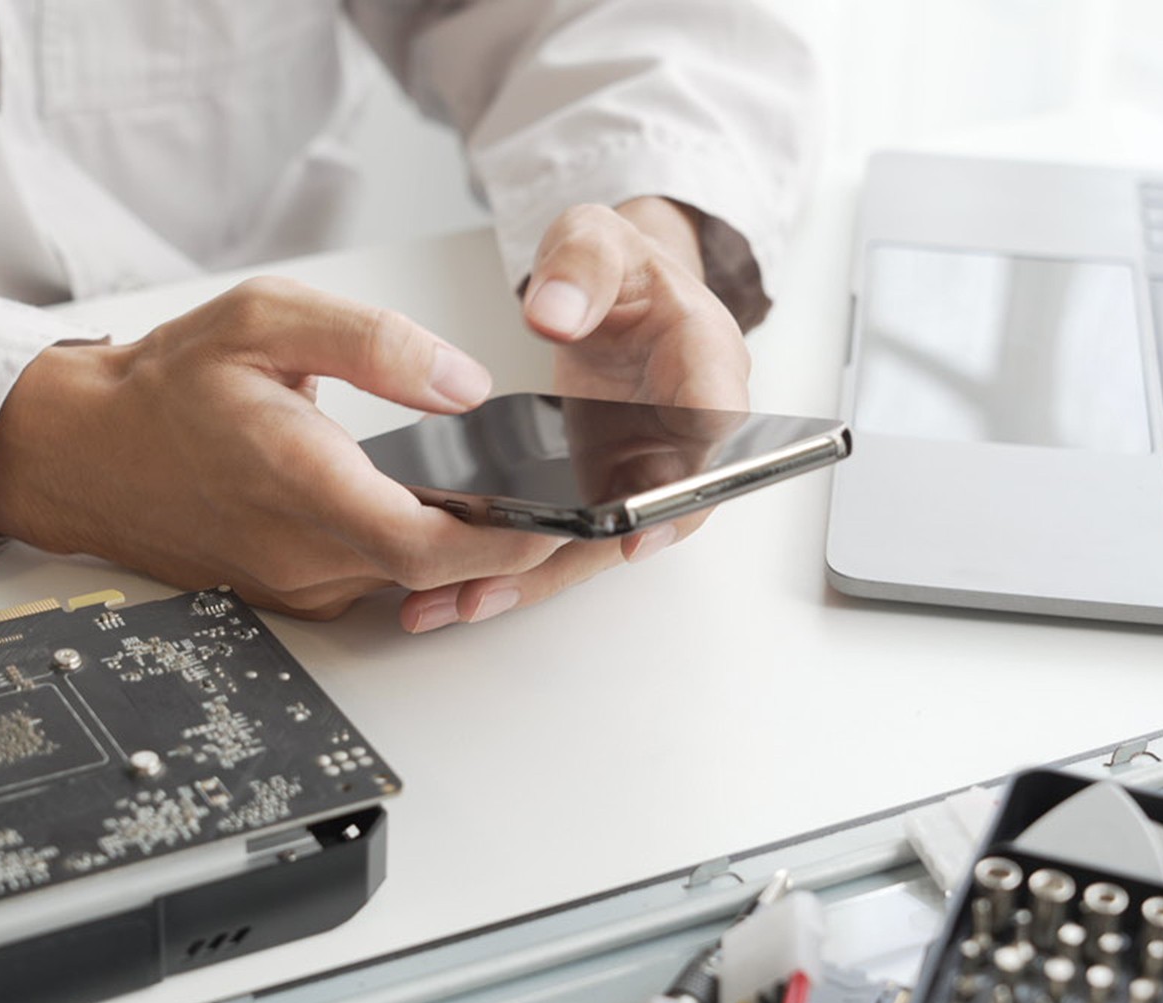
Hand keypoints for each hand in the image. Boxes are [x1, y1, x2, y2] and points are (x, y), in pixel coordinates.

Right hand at [0, 276, 564, 619]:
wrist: (85, 452)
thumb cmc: (167, 386)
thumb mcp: (269, 319)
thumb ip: (376, 344)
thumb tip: (462, 383)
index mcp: (303, 483)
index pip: (430, 545)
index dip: (509, 541)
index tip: (560, 515)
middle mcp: (302, 553)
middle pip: (434, 572)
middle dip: (506, 542)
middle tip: (558, 497)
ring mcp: (295, 584)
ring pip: (407, 581)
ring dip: (460, 548)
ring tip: (504, 493)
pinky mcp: (288, 595)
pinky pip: (372, 582)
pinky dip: (412, 552)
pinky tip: (430, 506)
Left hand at [398, 197, 752, 632]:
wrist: (616, 289)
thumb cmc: (621, 267)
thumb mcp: (598, 236)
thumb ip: (581, 265)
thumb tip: (552, 313)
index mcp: (706, 360)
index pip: (712, 423)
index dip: (681, 485)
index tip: (635, 529)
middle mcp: (686, 430)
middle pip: (648, 513)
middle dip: (575, 559)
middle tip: (504, 585)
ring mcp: (645, 468)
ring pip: (600, 541)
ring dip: (529, 580)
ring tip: (453, 605)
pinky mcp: (603, 487)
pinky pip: (565, 537)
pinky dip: (512, 566)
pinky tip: (450, 590)